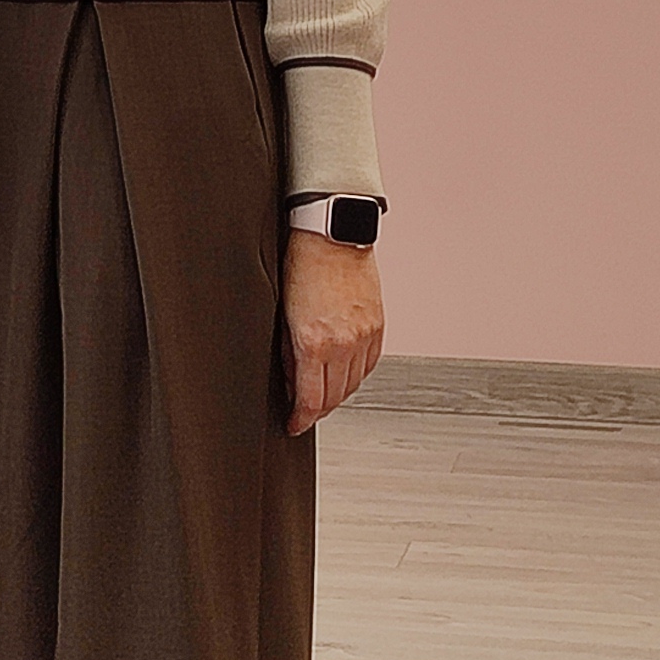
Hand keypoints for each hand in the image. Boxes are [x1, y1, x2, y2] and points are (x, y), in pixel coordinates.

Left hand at [283, 227, 383, 435]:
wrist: (332, 234)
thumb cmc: (300, 263)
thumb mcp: (281, 311)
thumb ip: (287, 349)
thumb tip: (290, 378)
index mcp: (313, 342)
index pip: (310, 400)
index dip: (300, 419)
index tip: (293, 425)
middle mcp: (343, 344)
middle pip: (334, 398)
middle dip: (317, 411)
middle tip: (303, 412)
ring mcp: (364, 336)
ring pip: (353, 385)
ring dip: (337, 395)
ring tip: (321, 394)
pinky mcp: (377, 326)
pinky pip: (369, 365)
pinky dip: (355, 375)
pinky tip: (343, 373)